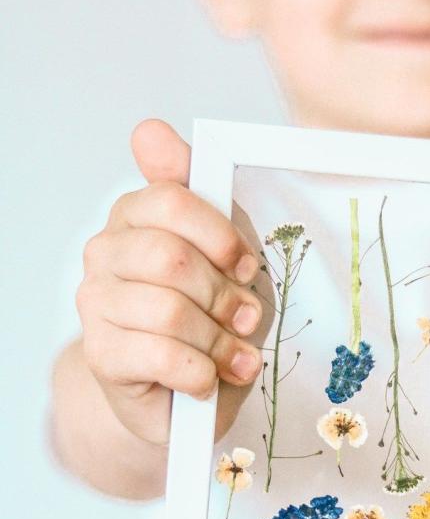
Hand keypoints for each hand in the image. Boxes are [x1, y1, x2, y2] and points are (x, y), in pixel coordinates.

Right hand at [76, 118, 267, 445]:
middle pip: (171, 258)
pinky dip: (200, 372)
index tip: (244, 266)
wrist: (190, 388)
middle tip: (246, 319)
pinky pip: (160, 355)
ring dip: (218, 341)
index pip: (171, 200)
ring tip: (235, 356)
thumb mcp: (223, 247)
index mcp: (134, 215)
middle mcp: (104, 253)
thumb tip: (148, 130)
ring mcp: (95, 304)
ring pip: (168, 311)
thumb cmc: (212, 312)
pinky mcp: (100, 357)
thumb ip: (195, 187)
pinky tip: (209, 379)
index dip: (220, 236)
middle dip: (223, 296)